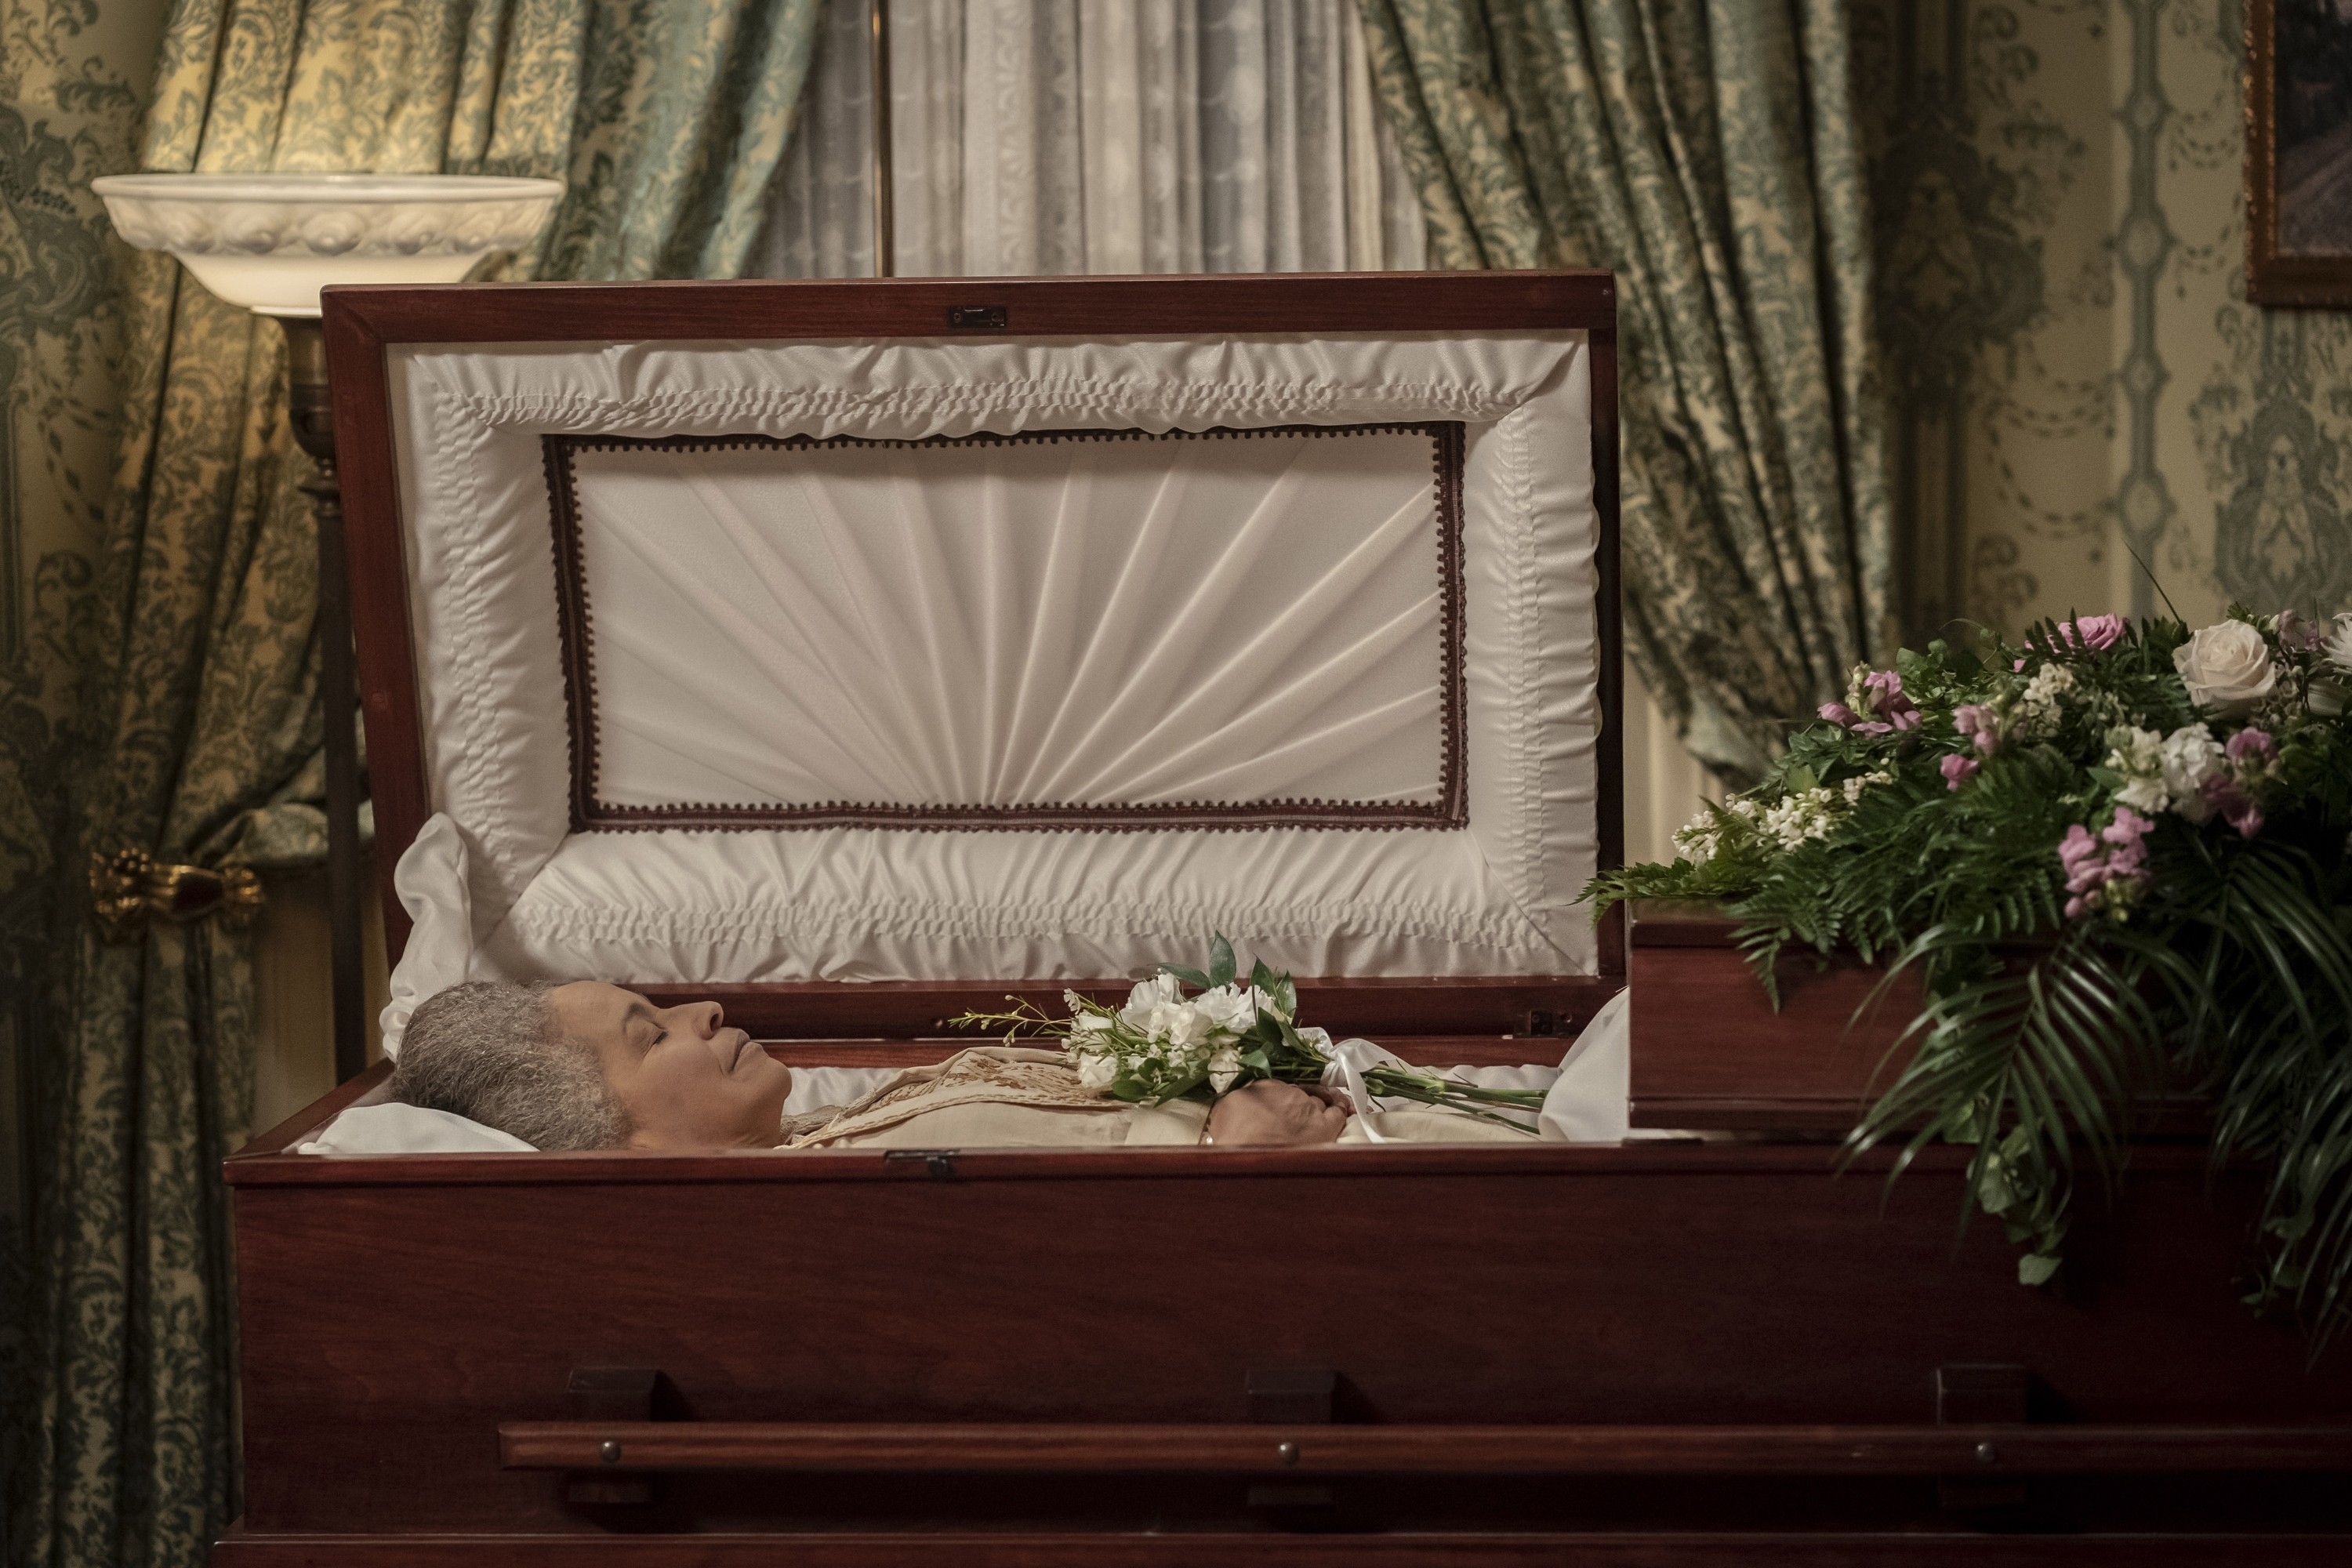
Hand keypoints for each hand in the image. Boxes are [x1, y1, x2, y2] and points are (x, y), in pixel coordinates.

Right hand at [1206, 1080, 1351, 1146]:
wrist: (1251, 1158)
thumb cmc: (1232, 1140)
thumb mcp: (1221, 1115)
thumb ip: (1233, 1107)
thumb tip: (1235, 1110)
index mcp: (1260, 1088)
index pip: (1272, 1090)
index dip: (1274, 1102)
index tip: (1271, 1112)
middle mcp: (1286, 1093)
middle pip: (1296, 1095)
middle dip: (1294, 1106)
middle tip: (1290, 1119)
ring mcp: (1308, 1108)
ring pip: (1318, 1102)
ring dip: (1319, 1107)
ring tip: (1320, 1113)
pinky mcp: (1325, 1125)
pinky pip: (1338, 1112)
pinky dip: (1341, 1110)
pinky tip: (1344, 1110)